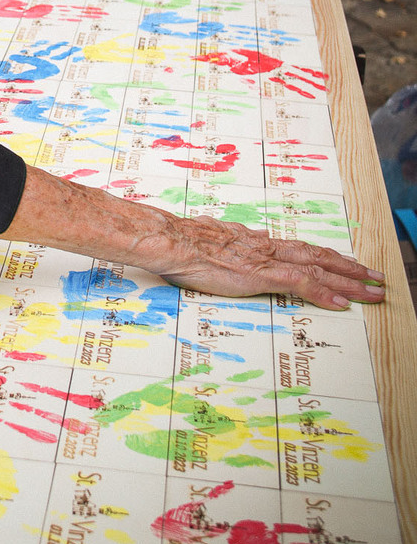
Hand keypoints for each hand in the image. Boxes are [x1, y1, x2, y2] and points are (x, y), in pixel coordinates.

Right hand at [2, 167, 384, 310]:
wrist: (166, 240)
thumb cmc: (178, 244)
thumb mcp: (208, 244)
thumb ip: (226, 249)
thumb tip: (233, 251)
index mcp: (253, 241)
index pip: (298, 248)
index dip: (327, 257)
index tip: (349, 264)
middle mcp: (265, 247)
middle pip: (317, 255)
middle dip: (350, 268)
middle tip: (377, 277)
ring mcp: (265, 260)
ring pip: (317, 268)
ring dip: (348, 281)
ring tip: (372, 290)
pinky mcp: (259, 275)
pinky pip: (300, 284)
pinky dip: (324, 293)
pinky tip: (342, 303)